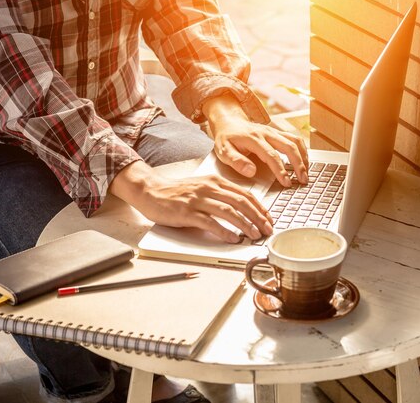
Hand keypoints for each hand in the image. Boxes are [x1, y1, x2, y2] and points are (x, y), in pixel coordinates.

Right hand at [110, 161, 272, 242]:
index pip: (244, 193)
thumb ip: (220, 195)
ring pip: (229, 211)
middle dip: (257, 217)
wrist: (151, 191)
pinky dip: (224, 231)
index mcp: (215, 181)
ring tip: (254, 235)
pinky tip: (232, 238)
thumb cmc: (176, 192)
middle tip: (267, 229)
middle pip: (241, 202)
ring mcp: (198, 200)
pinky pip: (210, 222)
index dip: (260, 207)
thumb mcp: (202, 187)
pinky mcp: (187, 212)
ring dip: (245, 224)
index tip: (268, 218)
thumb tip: (241, 209)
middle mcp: (208, 188)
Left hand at [202, 94, 308, 186]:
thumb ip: (236, 161)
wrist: (228, 121)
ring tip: (306, 173)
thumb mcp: (223, 151)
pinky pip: (294, 139)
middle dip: (298, 165)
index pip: (271, 156)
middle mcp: (267, 133)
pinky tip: (304, 162)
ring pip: (295, 142)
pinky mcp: (278, 132)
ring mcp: (274, 131)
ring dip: (303, 157)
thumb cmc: (226, 138)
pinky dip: (302, 150)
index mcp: (254, 139)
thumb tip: (251, 171)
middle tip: (302, 180)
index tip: (286, 182)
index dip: (280, 170)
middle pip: (289, 147)